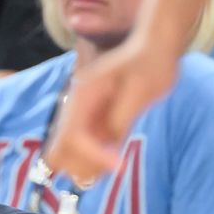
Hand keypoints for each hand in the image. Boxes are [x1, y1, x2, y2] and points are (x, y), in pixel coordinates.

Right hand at [46, 34, 179, 183]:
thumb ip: (121, 119)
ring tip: (116, 162)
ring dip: (88, 166)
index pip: (72, 137)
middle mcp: (76, 109)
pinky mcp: (93, 124)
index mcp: (83, 96)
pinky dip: (95, 162)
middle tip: (114, 163)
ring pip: (67, 156)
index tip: (119, 164)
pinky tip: (116, 158)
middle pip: (59, 152)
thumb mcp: (141, 90)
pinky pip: (84, 152)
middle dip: (83, 164)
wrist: (154, 46)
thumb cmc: (151, 62)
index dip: (93, 155)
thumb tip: (109, 145)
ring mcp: (83, 118)